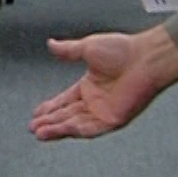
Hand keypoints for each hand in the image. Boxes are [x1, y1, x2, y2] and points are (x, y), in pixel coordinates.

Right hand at [28, 27, 177, 140]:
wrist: (145, 59)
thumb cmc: (123, 50)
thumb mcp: (87, 47)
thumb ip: (68, 50)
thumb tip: (51, 44)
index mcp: (89, 85)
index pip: (65, 101)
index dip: (50, 107)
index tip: (36, 113)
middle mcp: (95, 100)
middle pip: (67, 115)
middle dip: (49, 121)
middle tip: (33, 127)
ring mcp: (104, 111)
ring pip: (75, 124)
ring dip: (57, 129)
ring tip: (40, 132)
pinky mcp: (113, 120)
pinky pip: (90, 129)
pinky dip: (74, 130)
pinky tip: (60, 130)